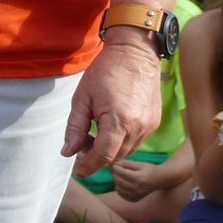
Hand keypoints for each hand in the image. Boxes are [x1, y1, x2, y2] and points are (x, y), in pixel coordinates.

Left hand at [61, 32, 162, 175]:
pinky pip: (136, 141)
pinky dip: (121, 142)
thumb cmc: (105, 72)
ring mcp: (150, 124)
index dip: (88, 166)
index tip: (77, 171)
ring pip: (126, 151)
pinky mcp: (155, 121)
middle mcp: (139, 126)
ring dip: (108, 150)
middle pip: (114, 156)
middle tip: (81, 143)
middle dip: (95, 157)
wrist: (135, 52)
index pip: (103, 156)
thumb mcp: (82, 99)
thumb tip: (68, 152)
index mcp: (119, 121)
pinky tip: (109, 128)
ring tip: (93, 134)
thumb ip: (75, 129)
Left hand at [109, 158, 160, 201]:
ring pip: (118, 188)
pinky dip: (119, 188)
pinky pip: (121, 194)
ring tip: (122, 175)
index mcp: (140, 178)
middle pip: (119, 181)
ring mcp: (136, 195)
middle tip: (115, 169)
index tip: (113, 164)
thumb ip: (127, 164)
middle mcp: (137, 189)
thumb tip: (114, 164)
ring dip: (117, 181)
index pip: (122, 173)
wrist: (161, 180)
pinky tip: (124, 183)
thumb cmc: (150, 170)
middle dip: (115, 174)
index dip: (116, 168)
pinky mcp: (134, 199)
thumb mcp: (140, 164)